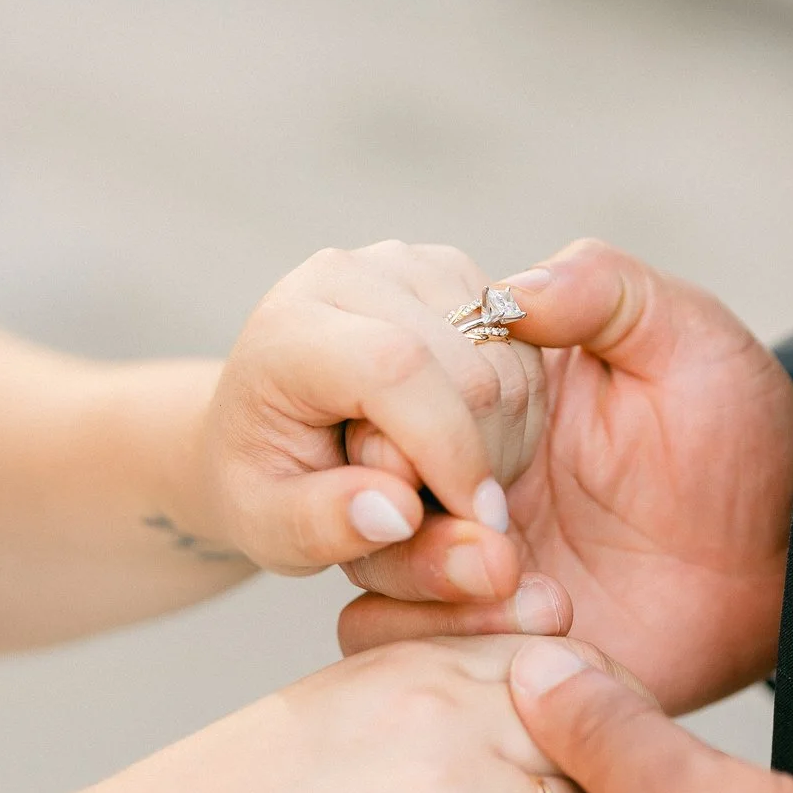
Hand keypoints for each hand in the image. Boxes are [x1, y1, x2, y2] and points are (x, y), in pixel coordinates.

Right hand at [78, 635, 598, 792]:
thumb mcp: (324, 718)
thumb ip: (417, 712)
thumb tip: (498, 741)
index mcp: (406, 664)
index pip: (554, 662)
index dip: (586, 717)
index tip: (585, 763)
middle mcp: (437, 709)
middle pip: (588, 729)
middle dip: (601, 782)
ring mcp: (446, 787)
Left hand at [194, 242, 547, 579]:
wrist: (265, 425)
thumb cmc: (267, 482)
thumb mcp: (273, 530)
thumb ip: (328, 527)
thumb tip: (400, 513)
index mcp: (288, 330)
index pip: (395, 369)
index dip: (448, 450)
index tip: (478, 522)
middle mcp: (348, 275)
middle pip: (469, 374)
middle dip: (472, 461)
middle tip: (424, 502)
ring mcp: (409, 262)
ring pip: (510, 366)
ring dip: (498, 444)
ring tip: (431, 471)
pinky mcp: (453, 270)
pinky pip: (526, 352)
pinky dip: (512, 414)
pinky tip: (458, 437)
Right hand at [339, 241, 792, 710]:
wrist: (786, 563)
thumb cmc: (743, 440)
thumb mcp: (686, 337)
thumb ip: (602, 287)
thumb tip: (508, 290)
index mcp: (486, 391)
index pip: (384, 386)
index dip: (406, 413)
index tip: (475, 441)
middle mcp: (456, 468)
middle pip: (357, 477)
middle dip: (410, 505)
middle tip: (500, 524)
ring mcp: (461, 555)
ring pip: (369, 564)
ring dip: (436, 577)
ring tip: (535, 584)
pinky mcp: (477, 635)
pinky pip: (393, 643)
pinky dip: (453, 639)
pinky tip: (550, 624)